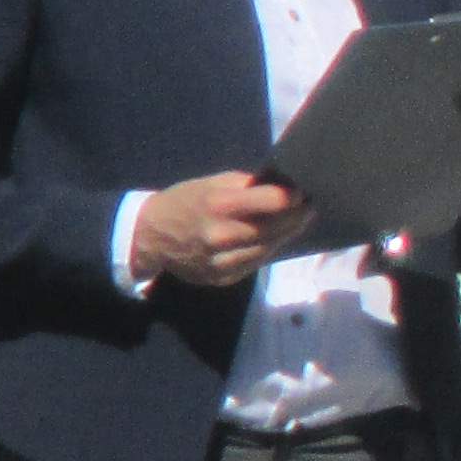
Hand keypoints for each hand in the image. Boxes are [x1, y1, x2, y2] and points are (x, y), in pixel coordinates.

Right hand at [131, 172, 316, 287]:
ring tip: (297, 220)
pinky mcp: (224, 277)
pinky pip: (256, 262)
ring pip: (270, 247)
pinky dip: (268, 249)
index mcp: (220, 205)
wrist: (150, 236)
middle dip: (297, 216)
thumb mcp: (212, 183)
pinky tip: (274, 238)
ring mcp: (223, 261)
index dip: (293, 197)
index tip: (303, 192)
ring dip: (286, 234)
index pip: (273, 202)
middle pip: (277, 227)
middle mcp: (223, 236)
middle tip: (309, 207)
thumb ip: (247, 185)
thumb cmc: (185, 201)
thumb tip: (283, 185)